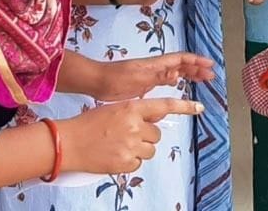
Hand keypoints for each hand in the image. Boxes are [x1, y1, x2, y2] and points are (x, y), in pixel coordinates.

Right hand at [60, 98, 203, 173]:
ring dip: (140, 149)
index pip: (164, 105)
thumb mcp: (115, 109)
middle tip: (127, 135)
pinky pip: (139, 163)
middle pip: (156, 134)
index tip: (199, 107)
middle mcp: (135, 125)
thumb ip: (137, 112)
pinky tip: (115, 155)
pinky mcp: (126, 163)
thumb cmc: (89, 124)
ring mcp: (131, 145)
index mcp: (131, 107)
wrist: (68, 143)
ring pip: (150, 150)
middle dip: (146, 136)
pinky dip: (130, 161)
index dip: (184, 106)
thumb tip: (155, 117)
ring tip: (120, 146)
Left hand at [91, 52, 214, 101]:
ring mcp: (150, 74)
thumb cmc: (115, 79)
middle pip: (181, 64)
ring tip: (201, 78)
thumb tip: (177, 76)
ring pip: (175, 71)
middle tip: (211, 75)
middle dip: (197, 68)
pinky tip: (179, 83)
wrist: (97, 81)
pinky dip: (176, 79)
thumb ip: (157, 77)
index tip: (210, 65)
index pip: (181, 59)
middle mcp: (156, 67)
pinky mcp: (144, 82)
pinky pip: (165, 78)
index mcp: (156, 64)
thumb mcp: (138, 79)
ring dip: (188, 73)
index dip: (196, 61)